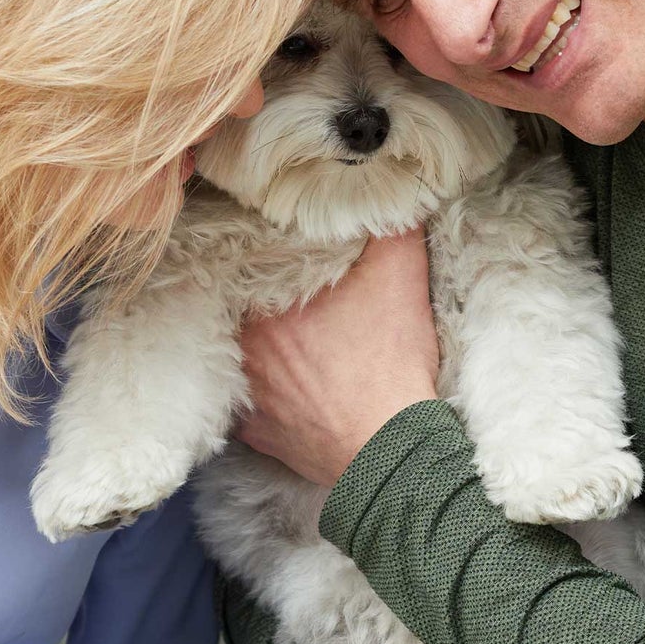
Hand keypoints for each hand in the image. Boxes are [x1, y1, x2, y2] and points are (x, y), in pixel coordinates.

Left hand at [235, 228, 438, 485]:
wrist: (393, 450)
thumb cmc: (391, 361)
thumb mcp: (401, 274)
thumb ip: (391, 224)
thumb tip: (389, 193)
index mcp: (266, 304)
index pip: (251, 264)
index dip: (270, 256)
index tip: (286, 252)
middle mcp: (245, 348)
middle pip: (245, 308)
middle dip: (266, 299)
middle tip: (292, 292)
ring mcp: (248, 394)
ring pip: (243, 353)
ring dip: (264, 345)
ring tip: (292, 336)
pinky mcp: (258, 432)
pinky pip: (248, 403)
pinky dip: (264, 391)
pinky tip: (285, 382)